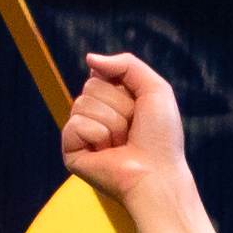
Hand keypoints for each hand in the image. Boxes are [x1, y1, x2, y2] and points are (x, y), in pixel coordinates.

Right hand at [60, 52, 186, 202]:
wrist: (158, 174)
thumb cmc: (161, 137)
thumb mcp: (155, 89)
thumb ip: (127, 64)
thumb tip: (89, 58)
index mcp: (111, 100)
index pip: (100, 74)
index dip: (123, 88)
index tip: (139, 109)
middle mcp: (94, 115)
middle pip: (91, 86)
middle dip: (119, 106)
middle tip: (132, 131)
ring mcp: (82, 133)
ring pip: (83, 104)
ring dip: (112, 123)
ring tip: (122, 144)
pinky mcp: (71, 151)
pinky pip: (75, 124)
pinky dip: (97, 135)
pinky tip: (106, 153)